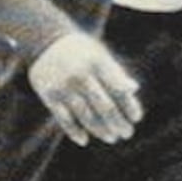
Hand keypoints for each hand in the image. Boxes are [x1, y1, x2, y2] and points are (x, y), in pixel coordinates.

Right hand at [29, 32, 142, 146]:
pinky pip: (63, 119)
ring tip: (111, 138)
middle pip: (104, 106)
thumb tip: (134, 89)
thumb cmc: (80, 51)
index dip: (129, 105)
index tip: (136, 118)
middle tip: (127, 133)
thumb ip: (115, 71)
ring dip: (100, 130)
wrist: (44, 40)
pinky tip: (84, 140)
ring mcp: (63, 86)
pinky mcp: (48, 95)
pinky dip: (74, 131)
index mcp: (97, 63)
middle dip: (118, 123)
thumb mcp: (98, 54)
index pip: (118, 89)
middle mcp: (80, 74)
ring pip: (85, 115)